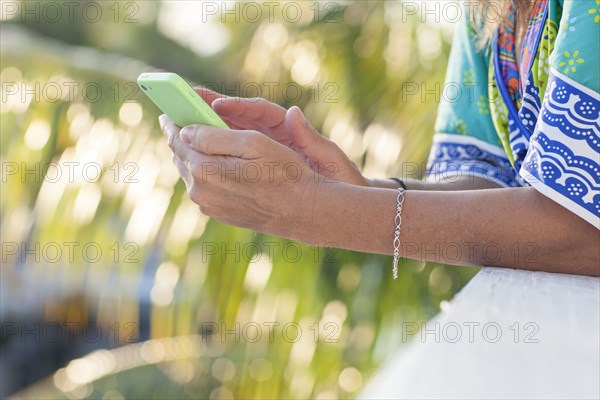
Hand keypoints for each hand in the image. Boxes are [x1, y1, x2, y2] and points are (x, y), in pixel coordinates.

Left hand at [159, 114, 318, 238]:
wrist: (304, 210)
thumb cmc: (283, 172)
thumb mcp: (252, 142)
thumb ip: (213, 135)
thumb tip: (185, 132)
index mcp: (204, 169)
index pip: (177, 140)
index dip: (172, 122)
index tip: (167, 112)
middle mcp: (200, 191)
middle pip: (181, 157)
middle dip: (182, 139)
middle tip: (184, 123)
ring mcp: (209, 205)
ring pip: (192, 173)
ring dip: (195, 156)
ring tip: (202, 142)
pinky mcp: (219, 213)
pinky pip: (204, 188)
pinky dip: (207, 172)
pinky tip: (219, 165)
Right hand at [195, 88, 368, 185]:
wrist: (334, 204)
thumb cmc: (336, 176)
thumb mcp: (326, 156)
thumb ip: (309, 136)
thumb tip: (293, 113)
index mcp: (286, 128)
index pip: (256, 110)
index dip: (234, 105)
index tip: (214, 102)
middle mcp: (269, 138)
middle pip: (232, 121)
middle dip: (207, 112)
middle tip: (180, 104)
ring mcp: (258, 155)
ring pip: (224, 141)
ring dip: (203, 135)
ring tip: (178, 129)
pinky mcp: (251, 172)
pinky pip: (226, 161)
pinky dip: (210, 159)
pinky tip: (191, 161)